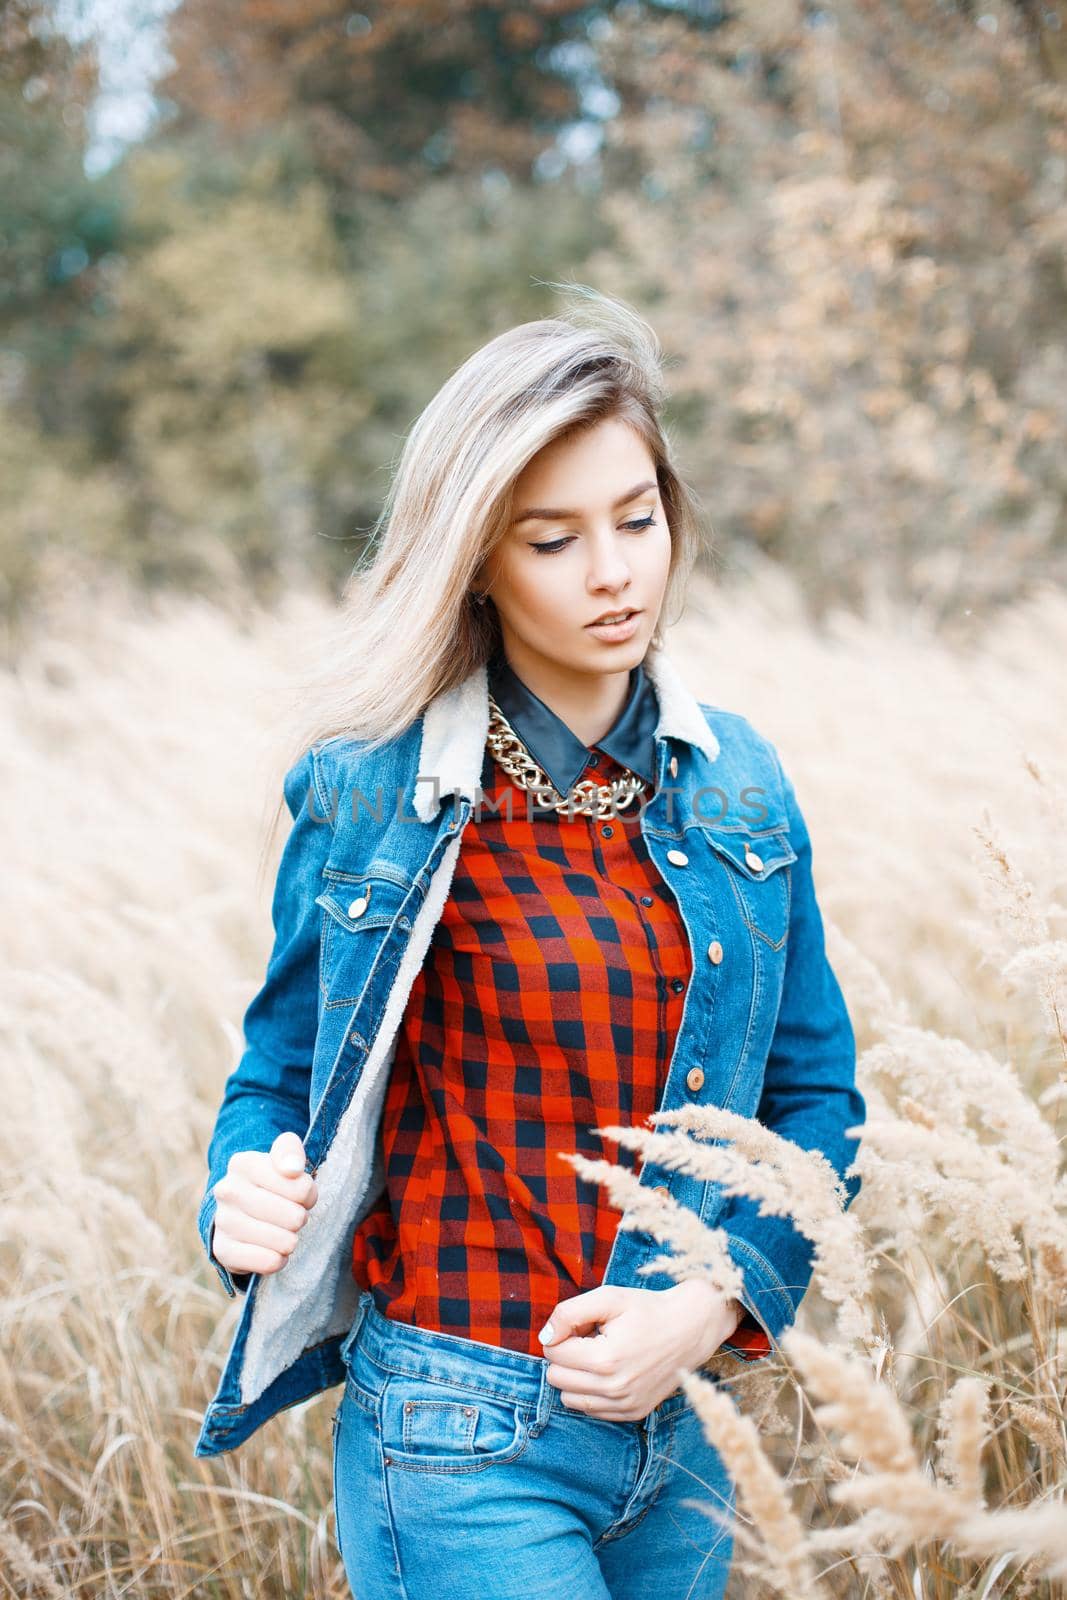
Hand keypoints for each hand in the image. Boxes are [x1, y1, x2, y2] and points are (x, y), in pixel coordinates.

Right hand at [210, 1131, 317, 1279]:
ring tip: (283, 1232)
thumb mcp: (283, 1156)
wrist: (238, 1209)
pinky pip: (267, 1262)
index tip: (300, 1194)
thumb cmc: (271, 1181)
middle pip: (294, 1217)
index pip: (300, 1186)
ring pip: (283, 1242)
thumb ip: (290, 1150)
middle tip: (293, 1216)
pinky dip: (278, 1260)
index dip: (308, 1194)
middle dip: (300, 1218)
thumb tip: (292, 1169)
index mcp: (243, 1163)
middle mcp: (227, 1190)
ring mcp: (223, 1221)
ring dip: (290, 1240)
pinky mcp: (222, 1251)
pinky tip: (275, 1252)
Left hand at [538, 1282, 743, 1421]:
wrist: (691, 1329)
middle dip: (565, 1355)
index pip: (553, 1353)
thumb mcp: (608, 1297)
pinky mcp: (632, 1414)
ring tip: (599, 1355)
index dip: (562, 1333)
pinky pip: (590, 1410)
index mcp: (605, 1359)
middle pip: (556, 1378)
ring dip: (575, 1376)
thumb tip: (545, 1337)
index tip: (584, 1324)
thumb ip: (569, 1313)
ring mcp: (624, 1405)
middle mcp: (614, 1389)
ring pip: (568, 1398)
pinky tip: (610, 1371)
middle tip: (590, 1338)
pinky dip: (591, 1391)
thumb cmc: (647, 1309)